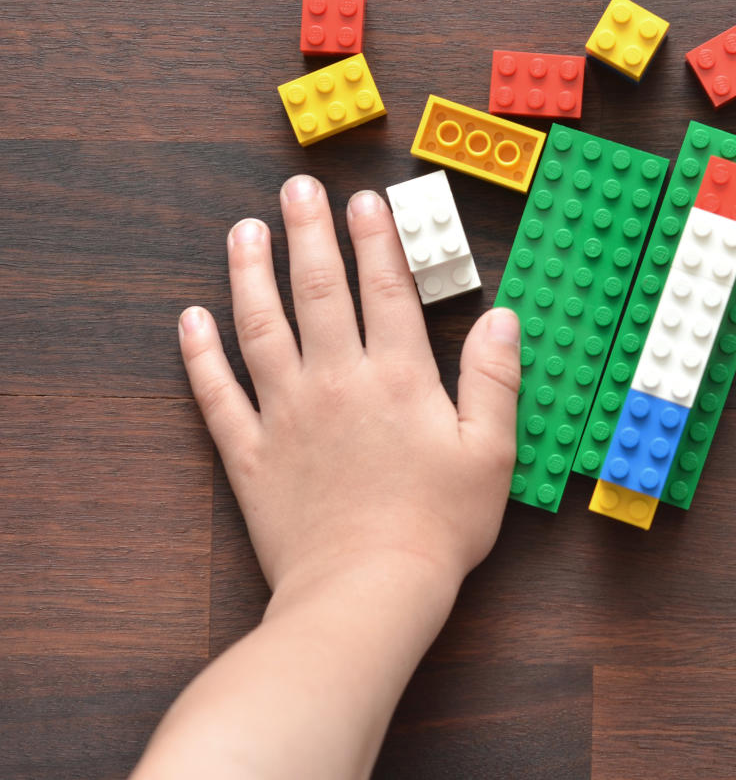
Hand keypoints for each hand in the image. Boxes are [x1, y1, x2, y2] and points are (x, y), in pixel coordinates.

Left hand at [177, 174, 519, 598]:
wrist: (368, 591)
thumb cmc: (439, 526)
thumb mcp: (492, 453)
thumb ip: (495, 379)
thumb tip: (501, 317)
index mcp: (398, 379)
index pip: (387, 290)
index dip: (377, 239)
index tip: (366, 200)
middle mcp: (336, 382)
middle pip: (319, 291)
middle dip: (309, 234)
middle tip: (296, 189)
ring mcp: (286, 415)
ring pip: (261, 328)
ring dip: (250, 274)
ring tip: (243, 231)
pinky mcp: (251, 455)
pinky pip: (217, 395)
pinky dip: (199, 356)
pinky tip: (190, 320)